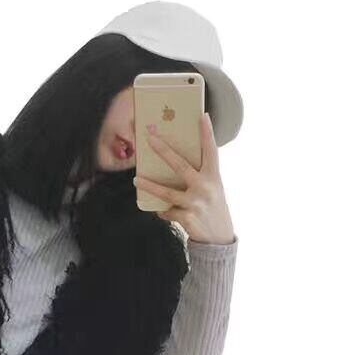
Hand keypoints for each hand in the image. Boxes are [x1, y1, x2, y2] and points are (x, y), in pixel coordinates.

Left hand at [133, 112, 235, 244]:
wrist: (219, 238)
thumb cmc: (212, 207)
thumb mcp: (212, 189)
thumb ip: (199, 176)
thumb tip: (174, 163)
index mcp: (213, 177)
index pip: (211, 150)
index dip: (207, 133)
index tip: (202, 116)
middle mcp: (206, 187)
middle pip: (181, 165)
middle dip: (164, 151)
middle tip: (150, 138)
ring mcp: (196, 203)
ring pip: (167, 192)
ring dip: (149, 186)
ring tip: (135, 180)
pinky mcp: (188, 217)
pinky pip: (167, 211)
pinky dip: (163, 211)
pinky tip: (161, 211)